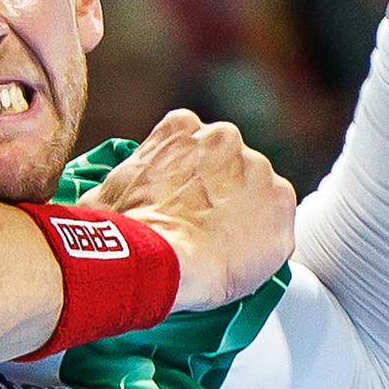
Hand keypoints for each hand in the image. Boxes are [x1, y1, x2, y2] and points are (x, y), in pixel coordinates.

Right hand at [79, 110, 295, 310]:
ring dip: (245, 213)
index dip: (189, 175)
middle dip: (221, 191)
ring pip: (257, 191)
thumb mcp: (107, 189)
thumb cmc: (123, 229)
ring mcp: (258, 169)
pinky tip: (241, 258)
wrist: (157, 260)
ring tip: (220, 247)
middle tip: (201, 225)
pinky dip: (265, 238)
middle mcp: (225, 138)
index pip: (194, 144)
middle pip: (230, 164)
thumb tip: (110, 199)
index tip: (181, 198)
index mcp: (182, 128)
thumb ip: (127, 180)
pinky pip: (278, 220)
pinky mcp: (281, 203)